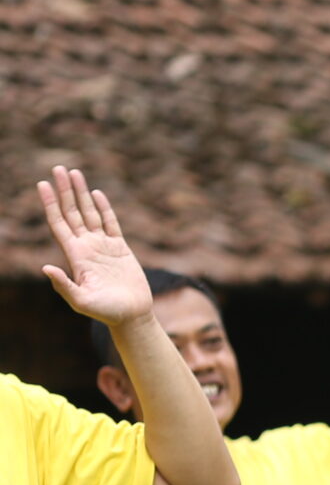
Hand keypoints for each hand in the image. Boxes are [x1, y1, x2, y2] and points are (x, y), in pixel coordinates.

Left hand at [37, 166, 153, 325]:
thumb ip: (64, 285)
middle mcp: (86, 247)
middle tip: (58, 168)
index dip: (50, 204)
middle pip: (72, 212)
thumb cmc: (107, 312)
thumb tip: (46, 267)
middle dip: (64, 190)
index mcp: (75, 256)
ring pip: (89, 213)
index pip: (59, 223)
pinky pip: (110, 223)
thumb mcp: (82, 301)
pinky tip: (96, 194)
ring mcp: (103, 246)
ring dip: (81, 193)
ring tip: (74, 173)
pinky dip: (103, 208)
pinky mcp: (120, 248)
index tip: (42, 184)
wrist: (132, 316)